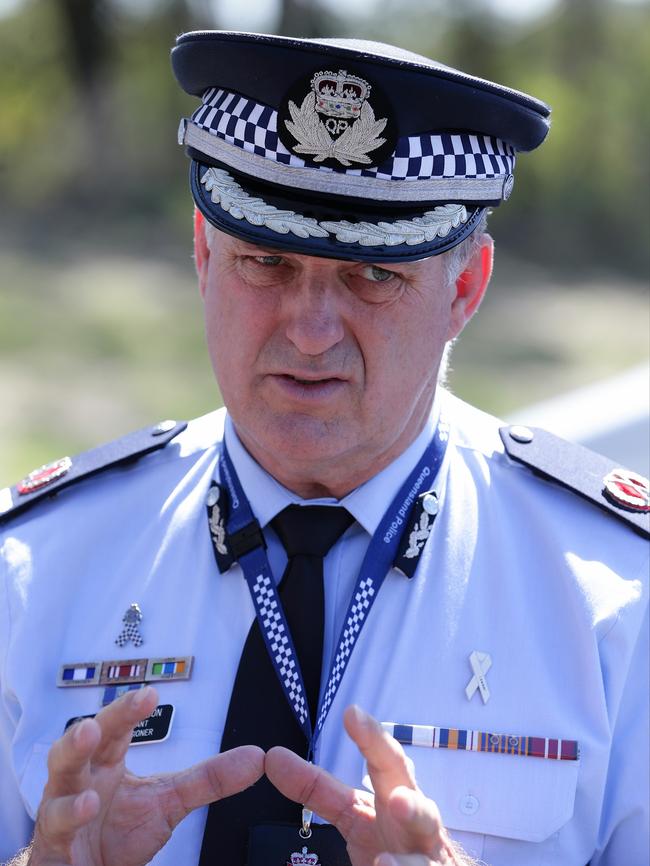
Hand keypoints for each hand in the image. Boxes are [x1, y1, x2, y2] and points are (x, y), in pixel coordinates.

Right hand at [29, 686, 263, 865]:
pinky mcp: (53, 843)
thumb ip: (210, 779)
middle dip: (93, 728)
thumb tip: (257, 757)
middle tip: (105, 719)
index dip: (129, 711)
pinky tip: (89, 805)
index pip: (117, 729)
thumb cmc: (120, 830)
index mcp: (108, 761)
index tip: (150, 695)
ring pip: (58, 780)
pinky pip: (56, 824)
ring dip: (71, 761)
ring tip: (89, 754)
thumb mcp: (171, 803)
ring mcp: (62, 808)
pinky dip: (70, 814)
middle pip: (81, 744)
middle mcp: (81, 778)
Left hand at [265, 705, 464, 865]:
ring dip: (411, 845)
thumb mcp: (352, 813)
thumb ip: (316, 788)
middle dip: (408, 799)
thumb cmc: (392, 838)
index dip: (369, 738)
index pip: (382, 761)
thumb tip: (273, 758)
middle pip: (415, 799)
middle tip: (396, 801)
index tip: (351, 713)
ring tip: (385, 861)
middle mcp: (417, 818)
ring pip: (425, 842)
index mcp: (395, 792)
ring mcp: (430, 852)